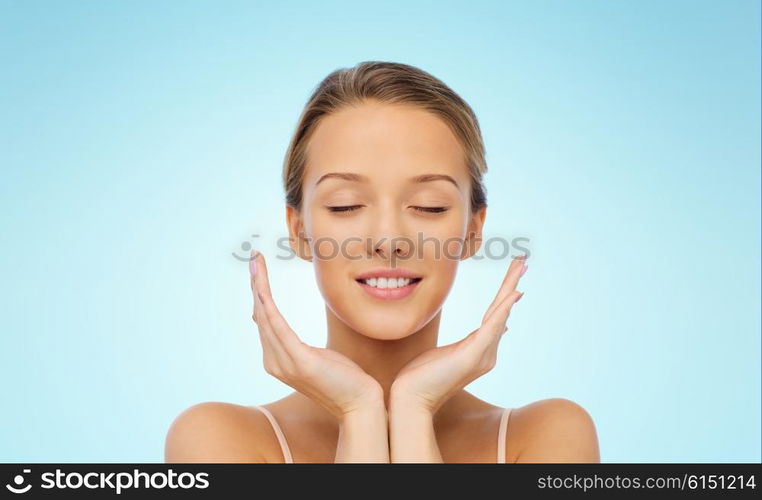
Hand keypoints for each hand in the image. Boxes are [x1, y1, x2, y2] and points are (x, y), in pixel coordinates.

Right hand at [249, 250, 383, 419]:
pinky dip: (268, 304)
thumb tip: (288, 333)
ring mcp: (284, 363)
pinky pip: (278, 326)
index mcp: (278, 360)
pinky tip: (263, 288)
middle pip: (260, 315)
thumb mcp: (317, 357)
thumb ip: (298, 346)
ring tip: (257, 264)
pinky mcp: (299, 362)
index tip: (259, 270)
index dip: (259, 294)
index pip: (264, 321)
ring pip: (265, 316)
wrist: (360, 404)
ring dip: (259, 287)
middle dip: (256, 284)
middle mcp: (274, 362)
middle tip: (255, 258)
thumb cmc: (344, 380)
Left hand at [390, 256, 527, 414]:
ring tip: (521, 267)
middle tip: (524, 261)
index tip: (515, 276)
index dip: (505, 294)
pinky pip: (491, 327)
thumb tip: (490, 331)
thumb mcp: (448, 354)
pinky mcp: (472, 355)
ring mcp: (482, 355)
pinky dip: (504, 309)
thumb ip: (468, 343)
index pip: (495, 314)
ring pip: (499, 313)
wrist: (411, 399)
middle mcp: (487, 352)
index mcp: (480, 350)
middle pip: (501, 310)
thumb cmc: (422, 377)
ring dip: (510, 287)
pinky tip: (514, 294)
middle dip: (512, 283)